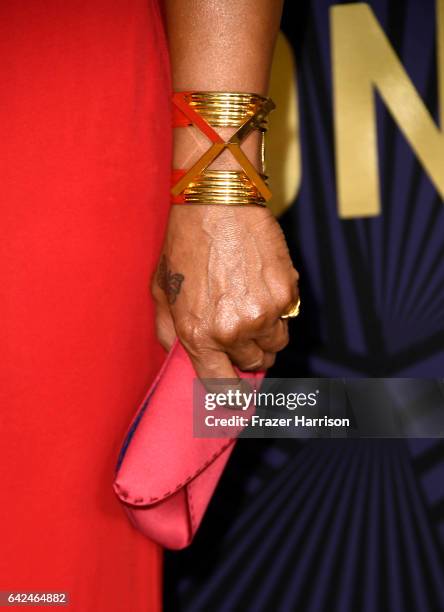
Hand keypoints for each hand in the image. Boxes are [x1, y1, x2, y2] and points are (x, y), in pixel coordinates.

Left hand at [152, 204, 298, 378]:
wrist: (217, 202)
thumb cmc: (185, 243)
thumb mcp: (161, 290)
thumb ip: (168, 332)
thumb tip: (178, 357)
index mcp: (199, 333)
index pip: (221, 385)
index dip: (230, 394)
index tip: (235, 394)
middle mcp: (233, 330)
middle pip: (254, 364)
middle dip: (247, 353)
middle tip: (238, 332)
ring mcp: (264, 312)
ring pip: (276, 343)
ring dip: (266, 334)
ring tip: (250, 306)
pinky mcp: (287, 293)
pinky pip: (288, 316)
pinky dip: (279, 308)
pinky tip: (260, 284)